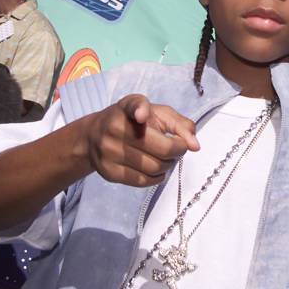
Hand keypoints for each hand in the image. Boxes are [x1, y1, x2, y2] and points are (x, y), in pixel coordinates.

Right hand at [84, 94, 199, 186]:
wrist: (94, 135)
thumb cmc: (133, 121)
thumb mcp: (156, 113)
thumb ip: (180, 124)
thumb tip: (194, 145)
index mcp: (128, 108)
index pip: (134, 106)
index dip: (140, 110)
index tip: (142, 115)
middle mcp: (115, 128)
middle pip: (162, 148)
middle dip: (177, 151)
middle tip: (176, 147)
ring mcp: (109, 152)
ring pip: (154, 167)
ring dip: (168, 165)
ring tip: (165, 157)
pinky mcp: (109, 172)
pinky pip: (143, 181)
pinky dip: (157, 177)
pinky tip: (155, 168)